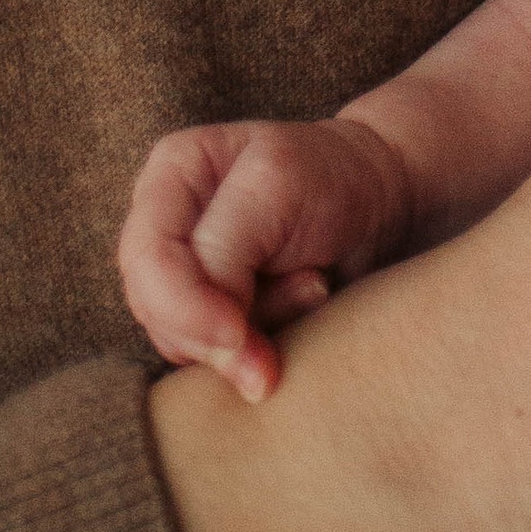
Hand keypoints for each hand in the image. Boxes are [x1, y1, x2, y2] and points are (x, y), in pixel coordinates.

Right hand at [120, 116, 412, 401]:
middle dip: (227, 326)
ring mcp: (186, 276)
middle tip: (308, 293)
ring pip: (187, 342)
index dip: (184, 307)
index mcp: (172, 173)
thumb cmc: (332, 178)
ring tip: (313, 282)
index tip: (238, 332)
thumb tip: (215, 347)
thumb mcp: (277, 188)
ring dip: (258, 331)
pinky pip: (217, 358)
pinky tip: (305, 301)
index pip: (147, 260)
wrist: (384, 200)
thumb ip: (223, 257)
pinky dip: (264, 344)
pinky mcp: (214, 316)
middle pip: (157, 310)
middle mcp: (166, 226)